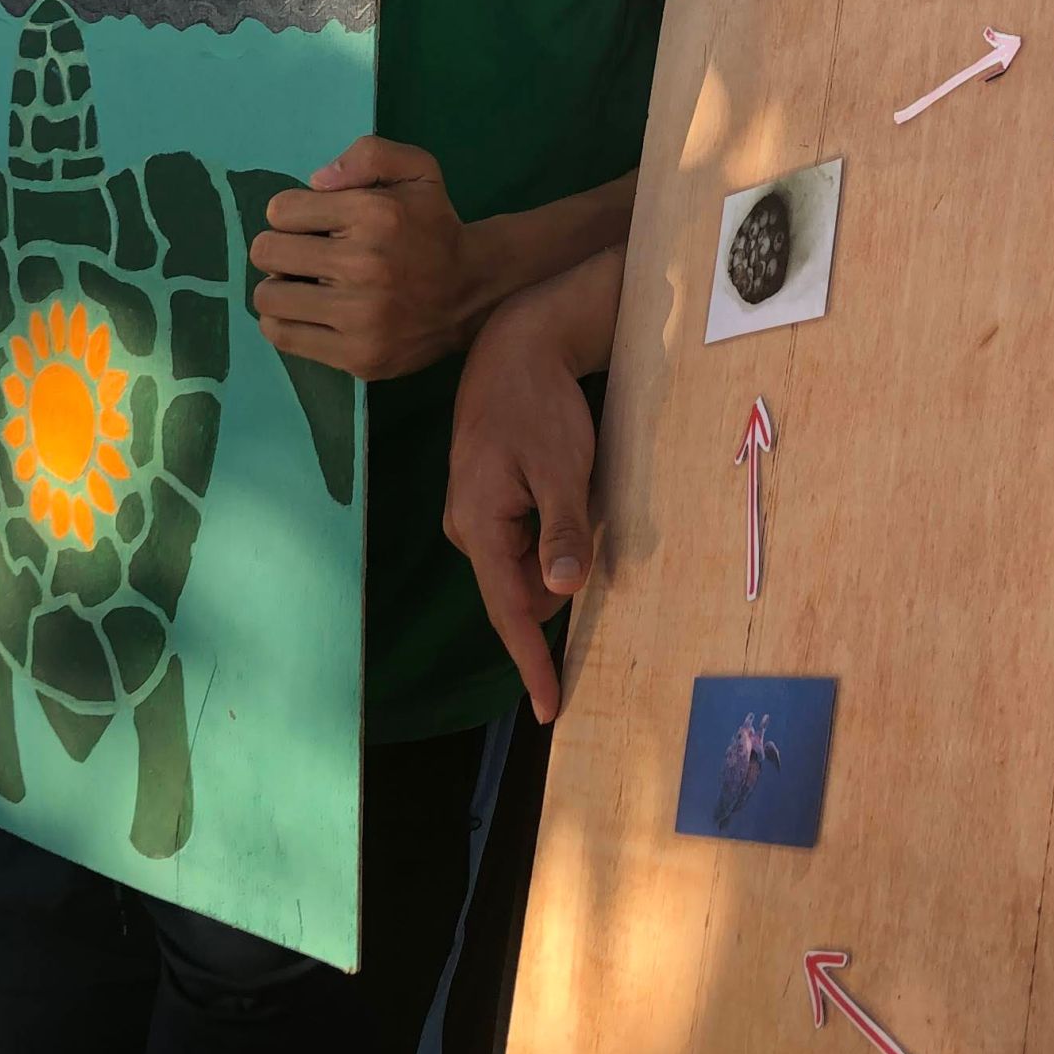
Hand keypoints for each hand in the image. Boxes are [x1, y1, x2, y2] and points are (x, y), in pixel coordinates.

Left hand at [249, 135, 477, 381]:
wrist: (472, 292)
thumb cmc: (434, 227)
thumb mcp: (417, 169)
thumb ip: (368, 154)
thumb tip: (315, 181)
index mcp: (374, 214)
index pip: (281, 210)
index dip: (292, 212)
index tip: (314, 222)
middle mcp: (364, 265)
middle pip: (266, 253)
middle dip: (279, 248)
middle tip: (304, 255)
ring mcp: (359, 317)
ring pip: (267, 298)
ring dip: (278, 287)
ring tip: (304, 285)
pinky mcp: (356, 356)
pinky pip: (283, 336)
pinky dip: (284, 321)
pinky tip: (308, 312)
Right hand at [443, 254, 620, 723]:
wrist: (516, 346)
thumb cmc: (540, 406)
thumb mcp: (562, 468)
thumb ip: (562, 531)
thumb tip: (561, 590)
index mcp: (479, 525)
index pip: (508, 612)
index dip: (530, 663)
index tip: (548, 707)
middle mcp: (467, 528)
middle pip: (520, 591)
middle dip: (558, 580)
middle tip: (586, 515)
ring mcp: (474, 515)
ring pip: (525, 565)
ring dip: (556, 550)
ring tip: (572, 486)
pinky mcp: (486, 500)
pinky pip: (522, 540)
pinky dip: (548, 532)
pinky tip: (561, 485)